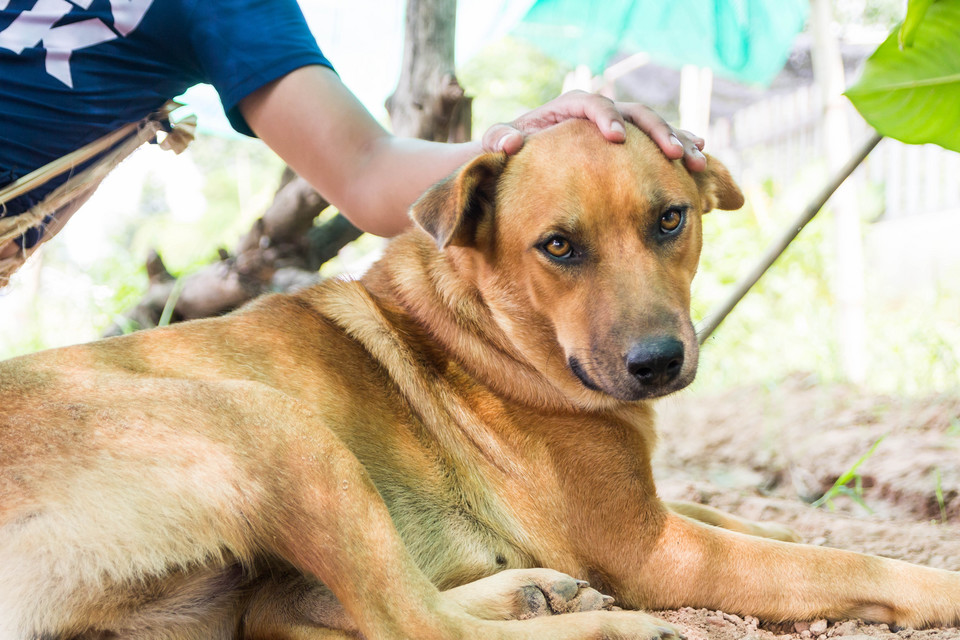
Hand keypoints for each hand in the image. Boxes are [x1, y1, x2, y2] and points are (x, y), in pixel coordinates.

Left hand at [481, 90, 706, 170]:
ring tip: (697, 162)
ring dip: (678, 143)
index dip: (606, 118)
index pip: (594, 105)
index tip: (615, 138)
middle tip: (673, 153)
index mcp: (572, 108)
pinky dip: (679, 153)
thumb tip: (511, 143)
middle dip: (656, 132)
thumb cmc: (514, 151)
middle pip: (635, 114)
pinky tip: (698, 165)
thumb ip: (500, 139)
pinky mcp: (631, 149)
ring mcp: (620, 130)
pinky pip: (659, 148)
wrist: (527, 160)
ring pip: (655, 130)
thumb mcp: (501, 143)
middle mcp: (601, 115)